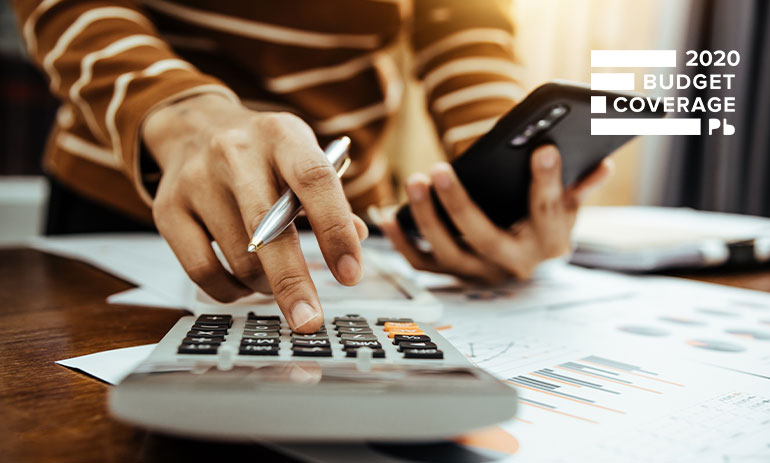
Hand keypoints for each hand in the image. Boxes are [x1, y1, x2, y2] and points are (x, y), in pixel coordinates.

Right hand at [142, 94, 367, 331]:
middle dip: (293, 283)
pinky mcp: (167, 210)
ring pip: (239, 258)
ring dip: (266, 285)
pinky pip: (202, 271)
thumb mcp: (302, 154)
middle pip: (267, 230)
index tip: (350, 275)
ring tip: (276, 281)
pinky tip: (244, 285)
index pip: (314, 182)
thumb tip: (357, 237)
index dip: (336, 231)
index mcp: (281, 136)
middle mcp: (235, 154)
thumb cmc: (262, 150)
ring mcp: (197, 181)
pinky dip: (230, 291)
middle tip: (309, 320)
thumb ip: (330, 197)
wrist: (194, 127)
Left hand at [379, 145, 612, 281]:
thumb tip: (602, 165)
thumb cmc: (546, 221)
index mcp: (549, 243)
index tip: (542, 149)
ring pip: (447, 251)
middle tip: (439, 169)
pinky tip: (387, 214)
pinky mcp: (453, 274)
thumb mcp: (568, 204)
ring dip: (425, 219)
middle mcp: (513, 264)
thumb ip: (580, 185)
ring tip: (413, 182)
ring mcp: (480, 272)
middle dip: (459, 204)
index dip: (546, 180)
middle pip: (483, 237)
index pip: (547, 211)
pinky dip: (401, 241)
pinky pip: (421, 262)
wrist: (529, 260)